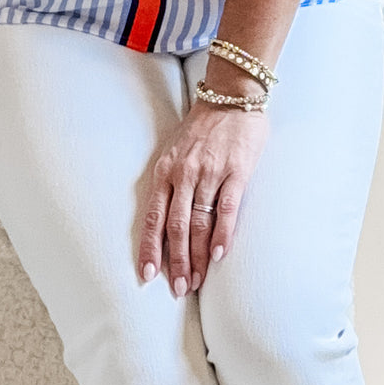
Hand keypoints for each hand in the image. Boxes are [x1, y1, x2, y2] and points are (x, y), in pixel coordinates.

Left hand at [138, 102, 267, 294]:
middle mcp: (184, 173)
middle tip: (179, 289)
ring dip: (198, 255)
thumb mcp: (174, 151)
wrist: (230, 95)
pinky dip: (222, 233)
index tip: (147, 276)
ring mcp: (210, 172)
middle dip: (176, 261)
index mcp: (165, 169)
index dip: (150, 248)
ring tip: (197, 280)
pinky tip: (219, 255)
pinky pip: (227, 208)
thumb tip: (165, 222)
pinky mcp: (236, 170)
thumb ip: (169, 182)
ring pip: (200, 222)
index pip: (153, 216)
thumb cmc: (201, 128)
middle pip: (176, 226)